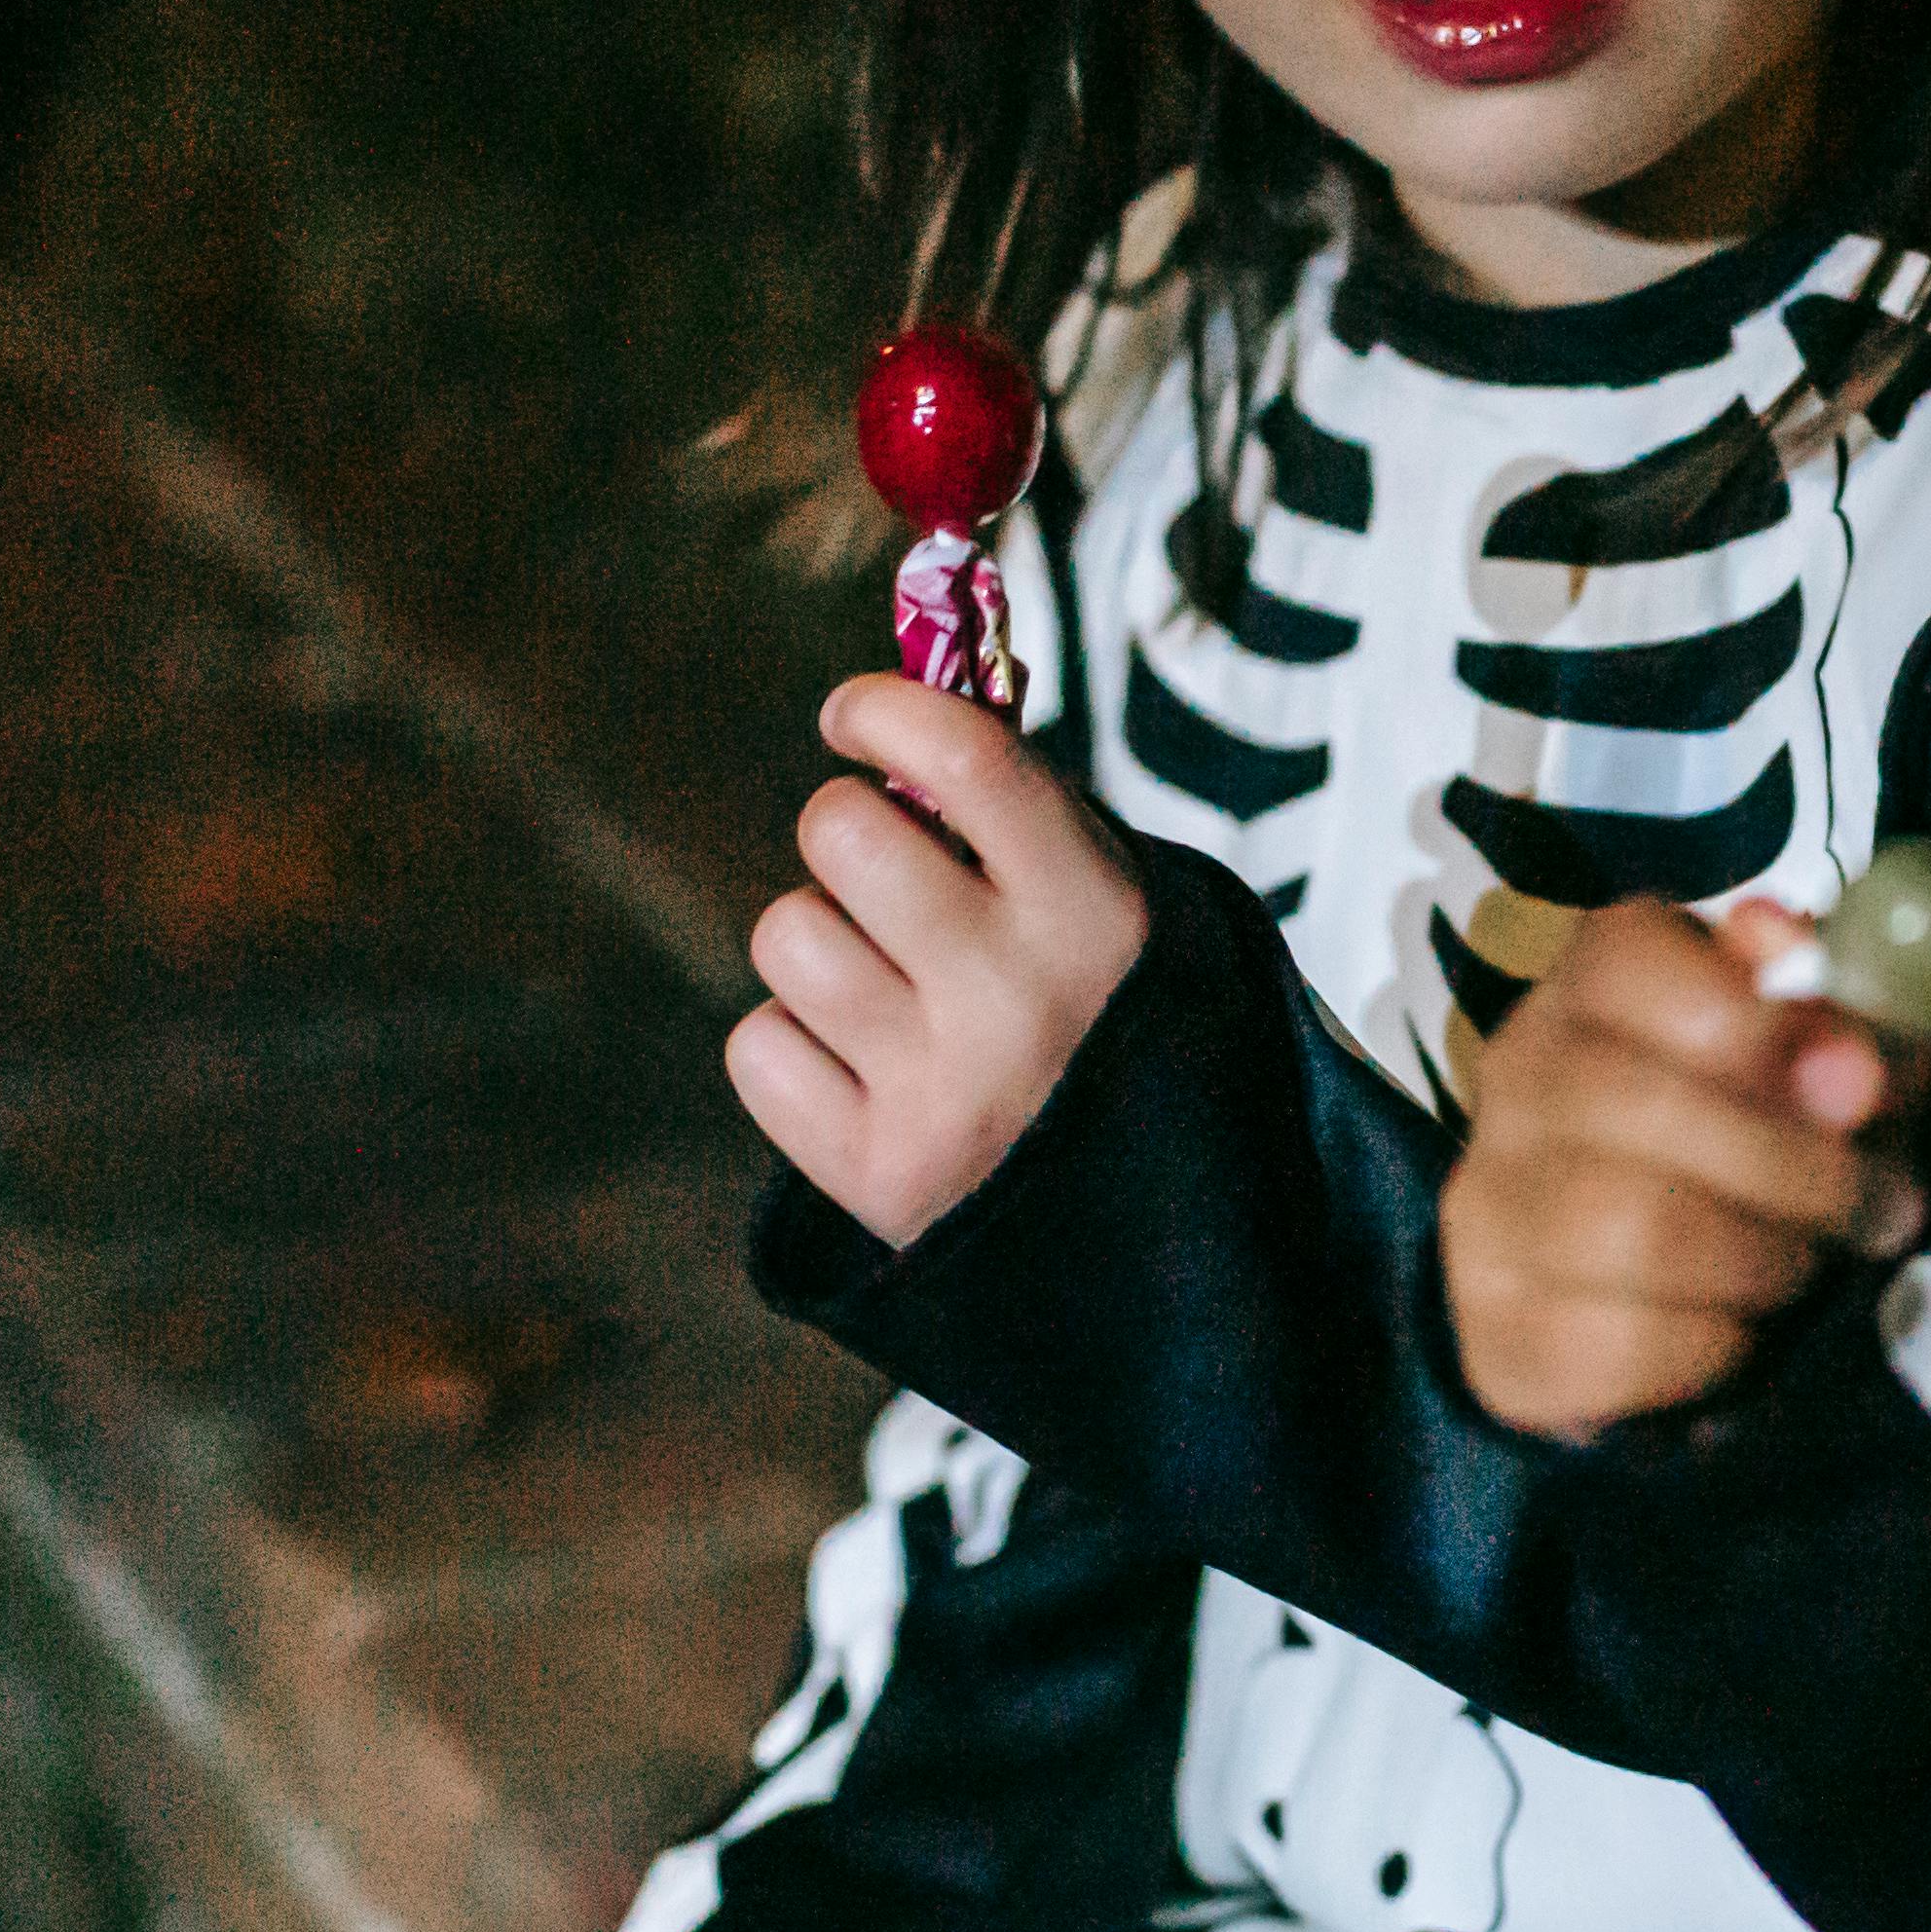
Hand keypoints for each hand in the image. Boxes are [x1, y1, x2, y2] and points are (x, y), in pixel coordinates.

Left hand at [729, 673, 1149, 1243]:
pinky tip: (861, 1069)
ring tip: (883, 987)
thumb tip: (939, 680)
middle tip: (884, 876)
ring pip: (787, 935)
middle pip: (842, 832)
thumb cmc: (1121, 1039)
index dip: (885, 706)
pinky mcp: (875, 1173)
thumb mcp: (1126, 916)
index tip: (851, 714)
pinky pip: (758, 1047)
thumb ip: (1036, 815)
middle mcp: (1019, 996)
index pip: (967, 756)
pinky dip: (793, 1048)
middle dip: (846, 833)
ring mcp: (943, 1090)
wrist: (1172, 1251)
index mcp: (1098, 916)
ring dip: (818, 944)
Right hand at [1445, 898, 1930, 1439]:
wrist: (1641, 1297)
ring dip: (1765, 1262)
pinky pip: (1622, 1345)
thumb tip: (1838, 1043)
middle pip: (1649, 1105)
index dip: (1757, 1021)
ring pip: (1637, 1230)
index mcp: (1595, 984)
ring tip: (1807, 1269)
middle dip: (1802, 1171)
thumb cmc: (1761, 1145)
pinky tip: (1737, 1333)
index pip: (1630, 955)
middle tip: (1885, 1209)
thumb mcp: (1828, 1067)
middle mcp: (1521, 1075)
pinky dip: (1715, 1349)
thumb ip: (1844, 1025)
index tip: (1861, 1089)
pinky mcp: (1498, 1331)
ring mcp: (1490, 1205)